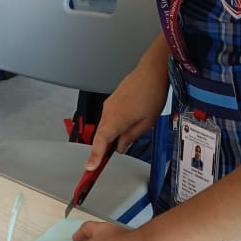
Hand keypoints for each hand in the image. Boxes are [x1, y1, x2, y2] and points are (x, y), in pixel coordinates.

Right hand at [85, 51, 168, 169]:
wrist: (152, 73)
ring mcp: (109, 105)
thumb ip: (130, 137)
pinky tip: (119, 131)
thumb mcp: (146, 123)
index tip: (89, 167)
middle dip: (99, 150)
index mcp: (116, 119)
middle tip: (98, 164)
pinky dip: (110, 127)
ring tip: (113, 148)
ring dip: (106, 138)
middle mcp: (108, 112)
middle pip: (100, 136)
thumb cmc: (152, 95)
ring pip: (103, 127)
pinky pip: (107, 118)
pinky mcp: (112, 101)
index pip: (101, 141)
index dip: (94, 156)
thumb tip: (121, 147)